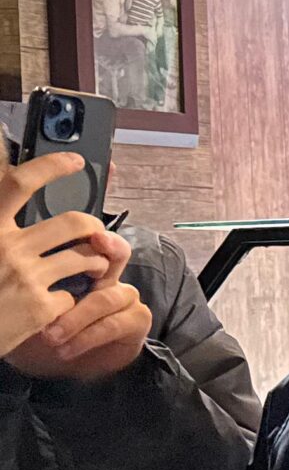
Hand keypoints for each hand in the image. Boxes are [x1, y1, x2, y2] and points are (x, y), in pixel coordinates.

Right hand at [0, 154, 119, 362]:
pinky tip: (64, 303)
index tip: (75, 162)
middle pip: (74, 222)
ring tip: (92, 267)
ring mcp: (26, 277)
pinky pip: (75, 294)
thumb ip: (3, 224)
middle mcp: (6, 247)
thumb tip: (11, 178)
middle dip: (95, 226)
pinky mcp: (40, 307)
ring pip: (86, 257)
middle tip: (95, 234)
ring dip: (97, 262)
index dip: (50, 167)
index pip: (18, 184)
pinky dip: (74, 298)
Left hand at [6, 249, 149, 382]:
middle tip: (90, 268)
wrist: (59, 366)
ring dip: (75, 319)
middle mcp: (108, 275)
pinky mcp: (137, 319)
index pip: (93, 240)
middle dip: (108, 254)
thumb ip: (29, 286)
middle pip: (118, 254)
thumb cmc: (39, 332)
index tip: (95, 237)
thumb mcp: (25, 308)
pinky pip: (114, 324)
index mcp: (81, 265)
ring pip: (105, 298)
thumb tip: (15, 267)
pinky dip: (87, 337)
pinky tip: (65, 349)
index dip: (96, 235)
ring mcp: (125, 296)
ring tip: (50, 337)